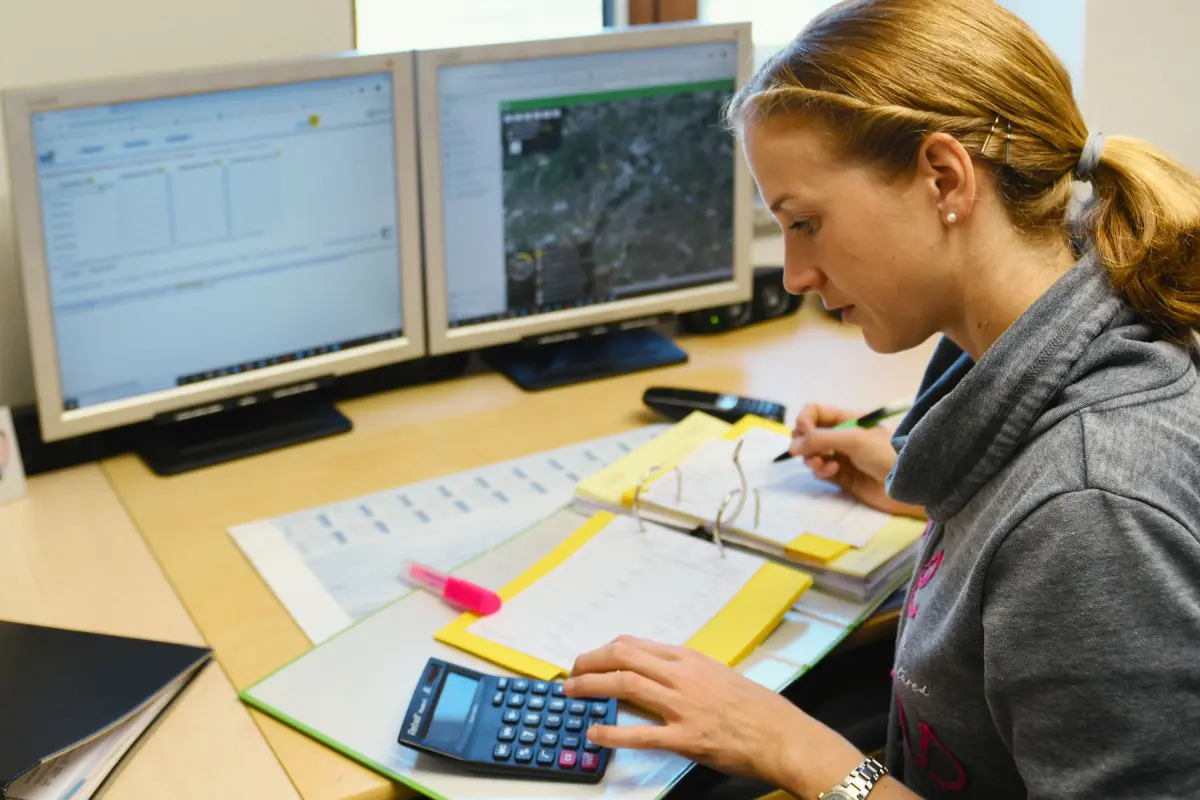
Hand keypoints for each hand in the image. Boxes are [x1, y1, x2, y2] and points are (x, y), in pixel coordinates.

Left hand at [563, 636, 821, 786]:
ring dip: (591, 687)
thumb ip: (683, 672)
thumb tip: (650, 674)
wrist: (781, 734)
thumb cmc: (754, 707)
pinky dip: (612, 732)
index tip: (589, 659)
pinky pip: (640, 734)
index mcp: (689, 658)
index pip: (634, 644)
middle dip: (589, 662)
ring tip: (572, 694)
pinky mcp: (686, 737)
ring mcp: (683, 705)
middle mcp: (682, 675)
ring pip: (625, 684)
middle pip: (622, 656)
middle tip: (571, 672)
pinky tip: (595, 733)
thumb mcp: (716, 675)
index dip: (603, 650)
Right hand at [790, 403, 923, 518]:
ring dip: (811, 458)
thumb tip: (792, 447)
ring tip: (821, 464)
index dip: (804, 420)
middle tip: (807, 451)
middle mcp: (841, 436)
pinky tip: (831, 472)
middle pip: (808, 434)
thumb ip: (821, 439)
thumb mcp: (853, 439)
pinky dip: (821, 471)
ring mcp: (840, 456)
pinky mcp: (841, 476)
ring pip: (811, 454)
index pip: (815, 412)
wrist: (907, 484)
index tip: (804, 431)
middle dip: (804, 441)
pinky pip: (820, 471)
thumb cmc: (884, 453)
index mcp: (847, 419)